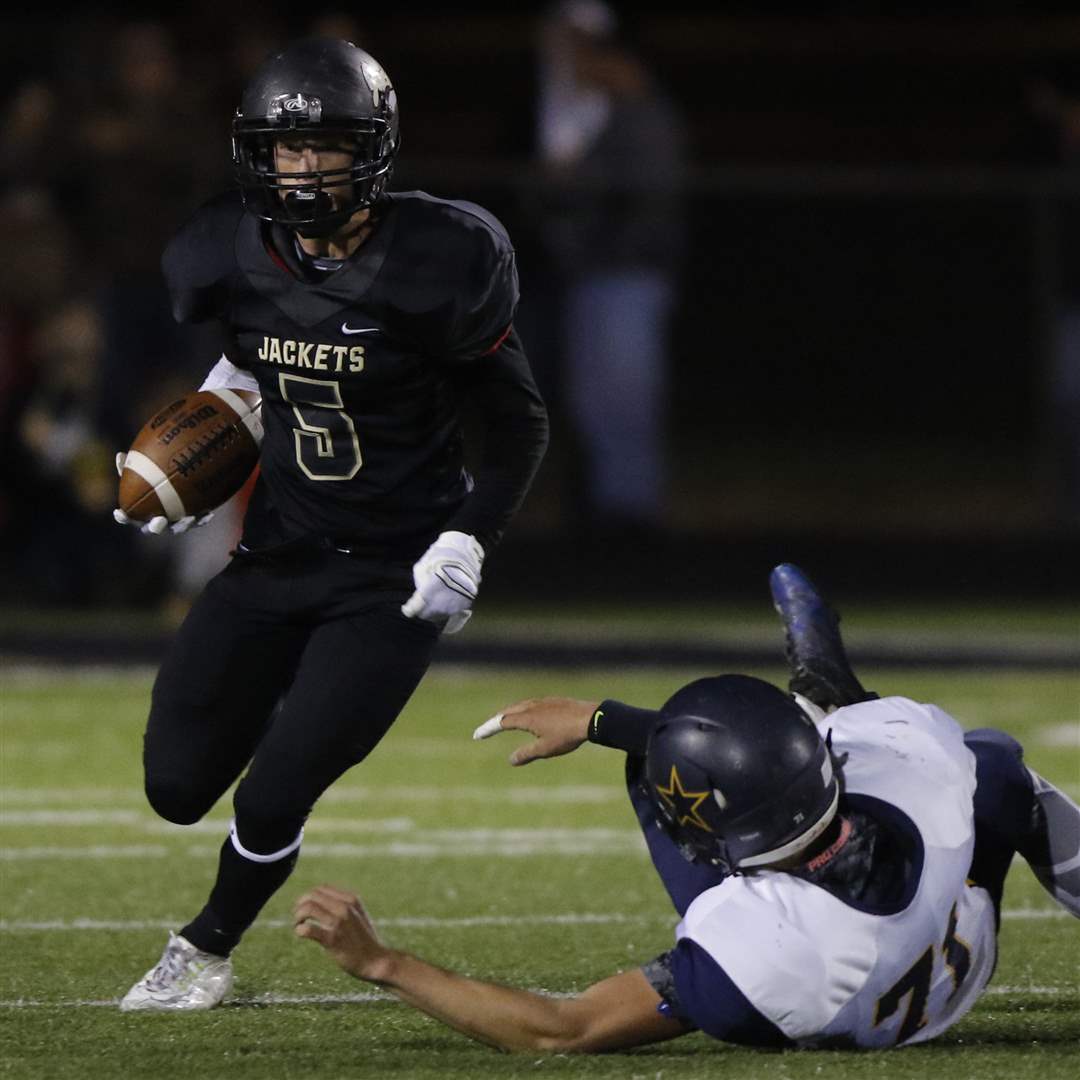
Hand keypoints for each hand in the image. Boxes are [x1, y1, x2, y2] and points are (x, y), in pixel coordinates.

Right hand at [113, 452, 212, 534]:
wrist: (181, 486)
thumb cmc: (155, 478)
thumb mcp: (143, 470)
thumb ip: (131, 466)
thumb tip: (119, 455)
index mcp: (141, 512)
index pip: (128, 517)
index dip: (123, 517)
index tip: (119, 512)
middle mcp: (156, 521)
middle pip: (153, 529)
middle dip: (155, 527)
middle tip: (159, 520)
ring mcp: (174, 523)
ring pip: (177, 529)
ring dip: (183, 525)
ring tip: (188, 518)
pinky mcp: (191, 521)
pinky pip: (197, 522)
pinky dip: (202, 519)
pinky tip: (208, 514)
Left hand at [293, 884, 392, 982]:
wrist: (376, 960)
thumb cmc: (365, 940)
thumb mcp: (359, 915)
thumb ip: (345, 906)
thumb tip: (322, 902)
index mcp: (351, 899)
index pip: (321, 888)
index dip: (309, 897)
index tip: (305, 909)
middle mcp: (345, 907)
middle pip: (312, 895)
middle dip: (300, 905)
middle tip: (298, 918)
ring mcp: (339, 922)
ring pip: (308, 908)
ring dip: (298, 916)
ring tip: (298, 925)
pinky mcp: (333, 939)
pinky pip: (309, 929)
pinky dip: (300, 930)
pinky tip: (301, 934)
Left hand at [401, 531, 483, 633]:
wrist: (467, 555)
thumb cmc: (441, 559)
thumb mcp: (422, 567)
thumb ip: (420, 583)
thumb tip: (421, 592)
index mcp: (427, 595)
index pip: (413, 610)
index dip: (408, 610)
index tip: (406, 608)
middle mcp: (439, 605)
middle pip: (426, 616)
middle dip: (422, 610)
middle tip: (422, 602)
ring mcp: (453, 607)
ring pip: (439, 616)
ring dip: (435, 610)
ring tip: (436, 599)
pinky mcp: (464, 605)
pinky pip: (452, 611)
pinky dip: (448, 607)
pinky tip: (447, 598)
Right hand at [473, 697, 599, 765]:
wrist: (591, 718)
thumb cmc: (568, 735)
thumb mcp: (545, 749)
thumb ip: (526, 754)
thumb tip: (511, 760)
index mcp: (527, 717)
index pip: (501, 722)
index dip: (488, 729)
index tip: (477, 735)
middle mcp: (532, 706)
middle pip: (508, 711)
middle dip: (495, 720)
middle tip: (486, 728)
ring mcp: (544, 701)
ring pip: (521, 705)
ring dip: (509, 713)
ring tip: (505, 719)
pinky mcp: (554, 700)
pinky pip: (532, 703)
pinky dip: (523, 709)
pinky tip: (529, 714)